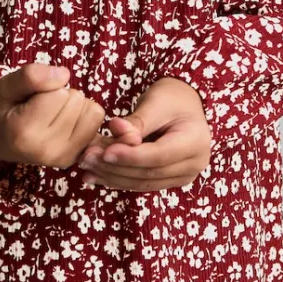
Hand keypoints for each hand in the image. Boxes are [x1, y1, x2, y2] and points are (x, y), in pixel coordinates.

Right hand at [0, 62, 105, 169]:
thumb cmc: (2, 110)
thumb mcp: (5, 86)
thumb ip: (30, 76)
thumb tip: (65, 75)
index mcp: (25, 131)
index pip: (60, 92)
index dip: (47, 87)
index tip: (31, 99)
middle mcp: (46, 149)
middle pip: (77, 100)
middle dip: (62, 96)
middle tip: (41, 107)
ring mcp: (62, 158)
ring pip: (92, 111)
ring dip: (76, 106)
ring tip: (53, 115)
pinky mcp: (74, 159)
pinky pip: (96, 123)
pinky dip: (85, 117)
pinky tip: (65, 123)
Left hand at [74, 77, 211, 194]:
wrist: (185, 105)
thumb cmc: (172, 98)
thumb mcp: (156, 102)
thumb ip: (137, 120)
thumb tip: (115, 128)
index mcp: (195, 142)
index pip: (158, 155)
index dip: (130, 156)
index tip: (104, 152)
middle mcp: (193, 164)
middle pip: (149, 173)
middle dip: (115, 167)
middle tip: (87, 158)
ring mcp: (183, 176)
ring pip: (143, 182)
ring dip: (112, 176)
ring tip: (86, 167)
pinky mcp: (169, 180)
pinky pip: (142, 183)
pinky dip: (118, 179)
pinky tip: (96, 175)